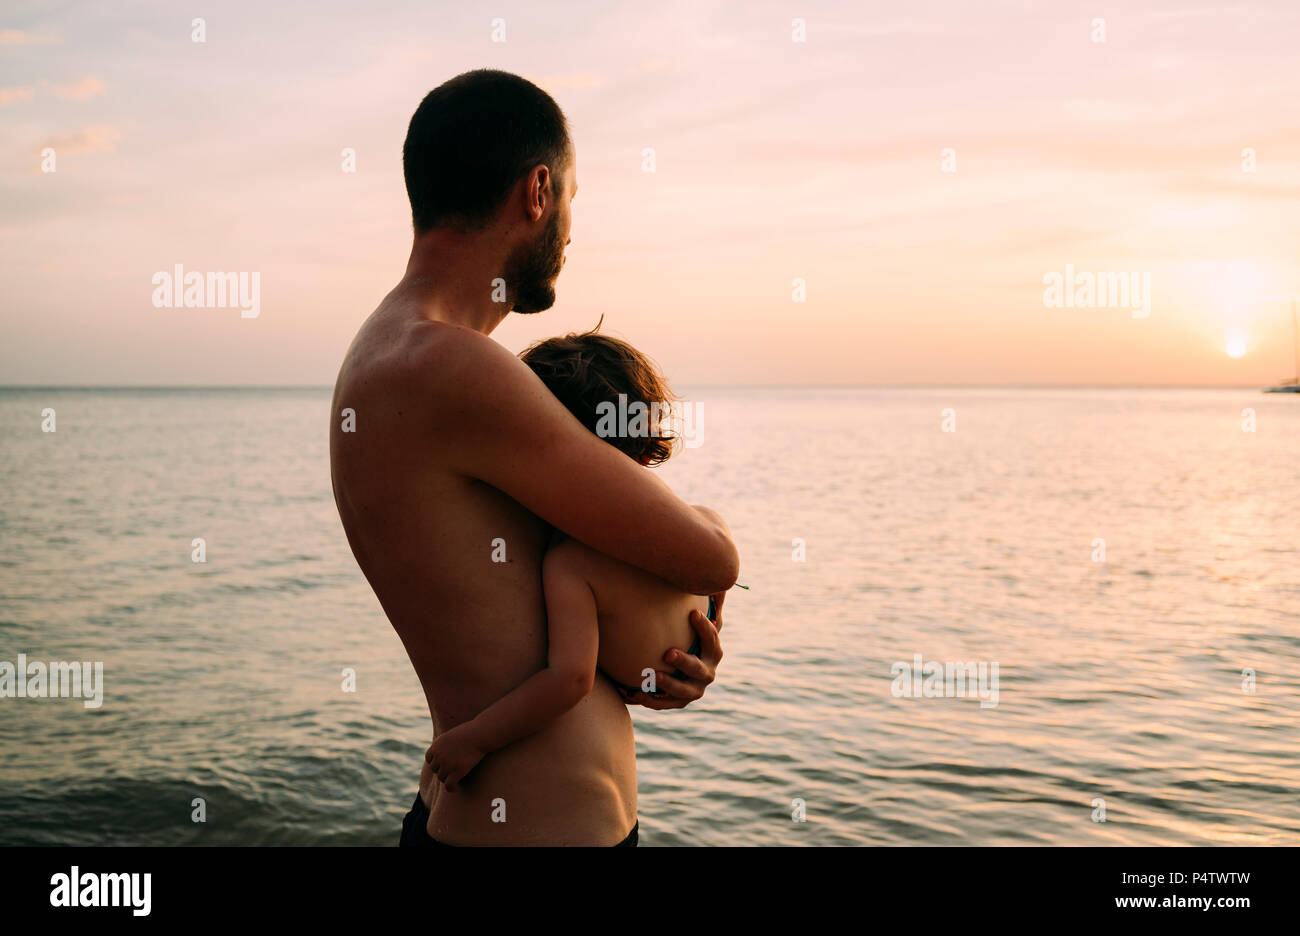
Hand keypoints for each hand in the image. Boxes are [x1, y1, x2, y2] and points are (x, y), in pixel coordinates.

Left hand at [424, 724, 485, 792]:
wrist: (478, 735)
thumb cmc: (469, 733)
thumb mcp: (451, 736)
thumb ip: (444, 745)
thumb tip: (443, 754)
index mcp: (436, 746)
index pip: (429, 759)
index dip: (436, 762)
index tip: (443, 764)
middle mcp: (439, 755)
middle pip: (434, 769)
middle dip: (442, 770)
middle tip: (452, 771)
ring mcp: (447, 764)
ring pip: (441, 778)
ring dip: (447, 778)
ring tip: (456, 778)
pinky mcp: (457, 771)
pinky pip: (449, 785)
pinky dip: (451, 788)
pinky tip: (455, 788)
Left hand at [619, 592, 723, 710]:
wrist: (682, 670)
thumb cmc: (690, 638)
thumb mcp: (700, 622)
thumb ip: (710, 605)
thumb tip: (720, 582)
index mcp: (713, 652)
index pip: (713, 640)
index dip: (705, 628)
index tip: (692, 613)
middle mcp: (706, 673)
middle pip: (700, 669)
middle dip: (685, 662)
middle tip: (668, 653)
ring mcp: (693, 690)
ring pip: (684, 691)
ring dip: (670, 684)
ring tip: (653, 676)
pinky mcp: (677, 702)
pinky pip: (665, 704)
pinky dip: (651, 700)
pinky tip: (635, 693)